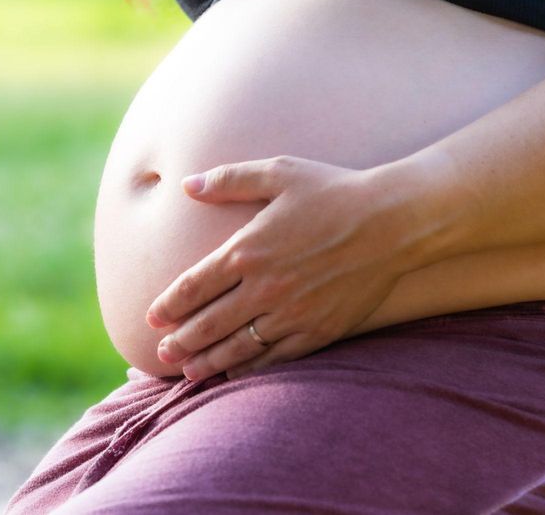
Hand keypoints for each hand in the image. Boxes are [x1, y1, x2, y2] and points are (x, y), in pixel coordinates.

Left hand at [146, 155, 425, 381]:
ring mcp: (291, 313)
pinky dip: (250, 367)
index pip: (193, 286)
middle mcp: (263, 287)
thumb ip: (229, 180)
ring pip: (237, 347)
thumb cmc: (335, 190)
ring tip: (188, 371)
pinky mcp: (318, 330)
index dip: (169, 305)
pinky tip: (235, 372)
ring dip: (207, 361)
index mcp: (247, 250)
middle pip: (208, 324)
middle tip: (162, 353)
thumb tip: (187, 185)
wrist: (392, 221)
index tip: (152, 318)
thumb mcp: (279, 172)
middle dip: (180, 341)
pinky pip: (275, 357)